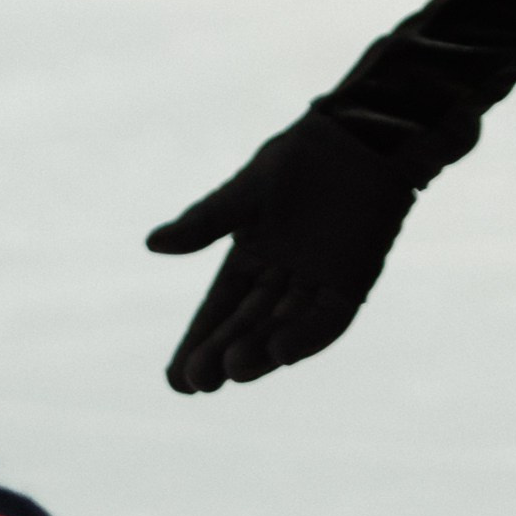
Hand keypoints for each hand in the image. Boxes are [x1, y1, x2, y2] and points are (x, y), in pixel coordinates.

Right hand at [147, 111, 416, 393]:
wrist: (363, 134)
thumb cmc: (304, 156)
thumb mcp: (248, 191)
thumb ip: (206, 222)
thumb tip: (152, 244)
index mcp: (251, 258)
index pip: (220, 310)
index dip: (199, 343)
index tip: (176, 380)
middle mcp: (282, 279)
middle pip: (248, 326)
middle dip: (222, 354)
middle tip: (197, 381)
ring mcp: (318, 283)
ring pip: (284, 329)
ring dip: (260, 352)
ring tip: (232, 369)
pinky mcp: (352, 282)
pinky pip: (328, 319)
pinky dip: (306, 337)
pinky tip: (281, 352)